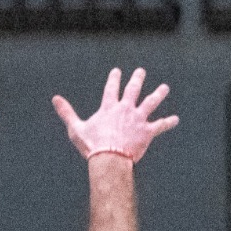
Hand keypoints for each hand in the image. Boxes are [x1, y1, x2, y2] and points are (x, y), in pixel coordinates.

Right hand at [53, 68, 178, 162]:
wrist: (110, 158)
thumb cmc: (92, 145)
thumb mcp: (76, 128)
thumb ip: (67, 112)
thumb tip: (55, 98)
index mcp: (109, 107)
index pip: (112, 88)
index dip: (114, 78)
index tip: (117, 71)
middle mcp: (125, 110)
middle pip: (133, 90)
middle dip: (137, 79)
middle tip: (141, 71)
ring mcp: (138, 120)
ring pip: (151, 103)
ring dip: (158, 94)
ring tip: (164, 87)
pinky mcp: (147, 132)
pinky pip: (160, 125)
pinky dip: (168, 122)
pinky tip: (175, 119)